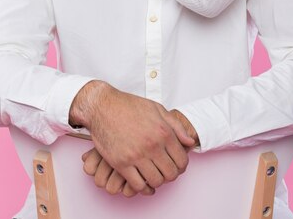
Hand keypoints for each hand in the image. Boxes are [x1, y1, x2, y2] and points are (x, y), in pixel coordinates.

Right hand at [80, 109, 198, 196]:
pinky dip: (142, 187)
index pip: (182, 161)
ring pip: (156, 181)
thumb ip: (176, 126)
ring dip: (156, 180)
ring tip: (152, 173)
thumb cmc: (128, 105)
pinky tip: (142, 180)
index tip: (175, 165)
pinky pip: (137, 185)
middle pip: (171, 174)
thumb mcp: (156, 108)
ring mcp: (136, 155)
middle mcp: (152, 145)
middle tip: (164, 170)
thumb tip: (190, 142)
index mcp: (163, 132)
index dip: (181, 166)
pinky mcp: (121, 163)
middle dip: (170, 174)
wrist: (102, 106)